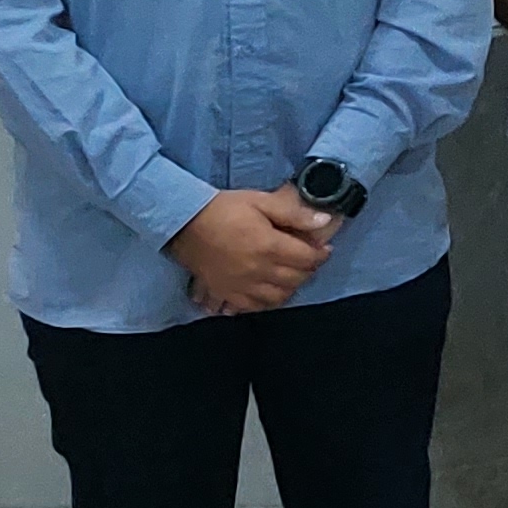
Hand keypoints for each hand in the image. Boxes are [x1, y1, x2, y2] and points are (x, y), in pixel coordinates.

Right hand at [166, 187, 334, 315]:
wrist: (183, 223)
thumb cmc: (223, 209)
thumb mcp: (260, 201)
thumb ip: (294, 213)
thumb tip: (325, 222)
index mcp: (269, 247)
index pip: (308, 259)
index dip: (320, 254)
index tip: (323, 249)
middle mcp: (258, 271)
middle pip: (296, 279)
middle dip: (308, 270)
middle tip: (307, 260)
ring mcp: (241, 286)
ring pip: (279, 297)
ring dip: (290, 287)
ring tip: (290, 274)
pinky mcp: (226, 294)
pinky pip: (254, 307)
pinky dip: (266, 301)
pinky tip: (268, 290)